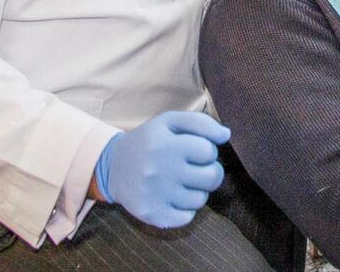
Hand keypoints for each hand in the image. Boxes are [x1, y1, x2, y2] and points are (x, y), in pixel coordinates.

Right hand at [93, 111, 229, 228]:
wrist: (113, 166)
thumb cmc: (149, 141)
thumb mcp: (169, 121)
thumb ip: (200, 123)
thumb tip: (226, 135)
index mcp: (166, 144)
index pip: (209, 151)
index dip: (207, 150)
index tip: (195, 150)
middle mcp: (160, 170)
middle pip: (211, 177)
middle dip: (210, 171)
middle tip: (197, 168)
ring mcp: (157, 195)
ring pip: (201, 199)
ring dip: (197, 190)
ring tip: (182, 181)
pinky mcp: (153, 215)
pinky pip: (187, 217)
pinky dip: (185, 208)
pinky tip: (173, 195)